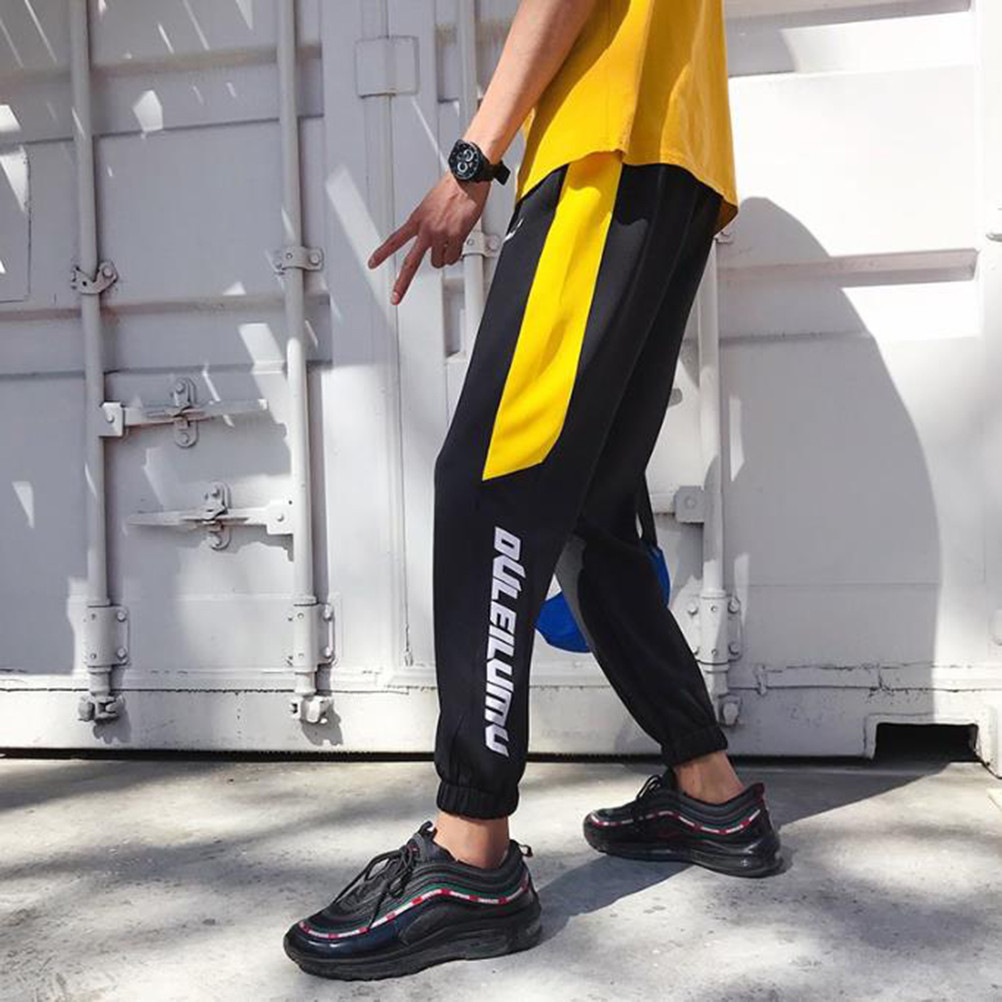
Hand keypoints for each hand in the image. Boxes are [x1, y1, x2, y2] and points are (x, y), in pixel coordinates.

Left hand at [368, 173, 489, 303]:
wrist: (467, 180)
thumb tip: (428, 237)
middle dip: (402, 283)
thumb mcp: (429, 205)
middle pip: (410, 263)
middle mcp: (426, 230)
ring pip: (438, 263)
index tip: (373, 263)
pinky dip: (455, 254)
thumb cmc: (451, 189)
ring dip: (443, 258)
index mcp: (416, 220)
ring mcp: (441, 235)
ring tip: (449, 243)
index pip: (394, 240)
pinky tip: (457, 243)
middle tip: (395, 297)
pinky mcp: (456, 237)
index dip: (382, 254)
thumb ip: (425, 223)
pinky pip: (453, 257)